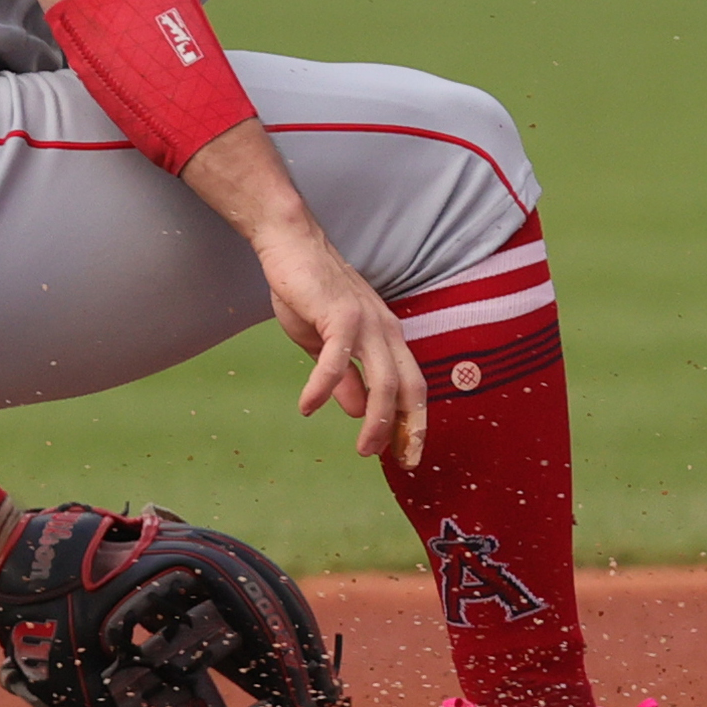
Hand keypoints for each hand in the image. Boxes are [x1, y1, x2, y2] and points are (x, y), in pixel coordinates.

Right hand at [256, 219, 427, 469]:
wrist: (292, 245)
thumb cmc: (310, 292)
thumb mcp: (328, 344)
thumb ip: (346, 376)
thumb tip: (355, 411)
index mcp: (388, 337)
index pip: (412, 387)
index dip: (415, 423)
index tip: (409, 456)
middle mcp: (386, 330)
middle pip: (407, 388)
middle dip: (405, 430)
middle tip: (395, 461)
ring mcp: (366, 322)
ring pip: (382, 381)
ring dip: (375, 420)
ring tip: (363, 449)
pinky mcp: (339, 314)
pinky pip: (337, 360)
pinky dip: (325, 387)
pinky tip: (308, 407)